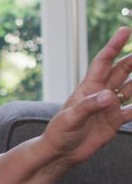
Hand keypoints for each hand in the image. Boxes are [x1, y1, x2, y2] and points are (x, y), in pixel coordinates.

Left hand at [42, 27, 131, 166]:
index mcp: (88, 87)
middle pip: (122, 71)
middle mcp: (100, 93)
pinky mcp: (115, 120)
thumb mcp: (70, 119)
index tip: (125, 30)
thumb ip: (88, 107)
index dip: (114, 46)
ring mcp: (109, 106)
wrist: (61, 152)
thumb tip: (109, 96)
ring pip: (131, 88)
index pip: (103, 62)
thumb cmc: (59, 132)